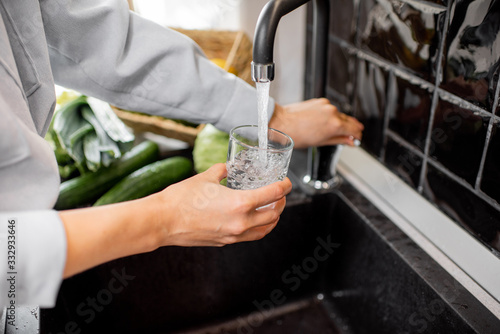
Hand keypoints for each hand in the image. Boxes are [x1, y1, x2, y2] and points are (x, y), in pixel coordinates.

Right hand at [153, 163, 292, 246]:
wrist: (163, 221)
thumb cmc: (181, 199)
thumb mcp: (205, 177)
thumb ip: (221, 171)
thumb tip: (226, 168)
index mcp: (240, 203)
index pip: (272, 194)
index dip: (284, 186)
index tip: (286, 182)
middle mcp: (241, 222)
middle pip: (273, 214)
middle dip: (281, 203)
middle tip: (280, 194)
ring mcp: (233, 235)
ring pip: (264, 230)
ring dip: (272, 219)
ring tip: (272, 209)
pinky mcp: (225, 242)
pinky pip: (249, 237)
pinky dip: (258, 228)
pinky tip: (253, 221)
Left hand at [269, 98, 363, 148]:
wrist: (282, 123)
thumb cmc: (297, 134)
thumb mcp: (320, 142)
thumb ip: (338, 140)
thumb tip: (349, 141)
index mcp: (335, 125)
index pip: (354, 129)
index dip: (357, 135)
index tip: (357, 138)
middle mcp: (333, 112)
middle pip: (348, 121)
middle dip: (351, 128)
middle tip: (351, 135)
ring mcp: (326, 105)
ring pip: (339, 114)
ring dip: (340, 121)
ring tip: (335, 130)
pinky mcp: (319, 101)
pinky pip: (330, 109)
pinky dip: (331, 115)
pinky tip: (325, 122)